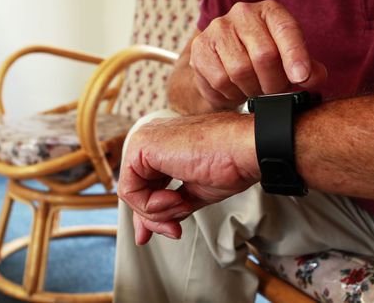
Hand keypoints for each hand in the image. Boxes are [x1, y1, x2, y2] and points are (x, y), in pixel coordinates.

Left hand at [117, 112, 257, 244]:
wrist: (243, 150)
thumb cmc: (228, 165)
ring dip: (158, 212)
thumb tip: (147, 230)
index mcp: (163, 147)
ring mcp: (143, 141)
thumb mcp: (192, 195)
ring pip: (132, 194)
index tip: (170, 231)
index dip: (152, 215)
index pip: (145, 186)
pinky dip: (151, 205)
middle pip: (137, 192)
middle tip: (175, 230)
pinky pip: (130, 190)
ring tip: (183, 204)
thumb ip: (168, 208)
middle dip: (154, 218)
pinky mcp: (140, 147)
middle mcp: (150, 141)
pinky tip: (175, 198)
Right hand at [190, 0, 326, 109]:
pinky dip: (231, 94)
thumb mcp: (289, 59)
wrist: (223, 60)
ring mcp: (218, 29)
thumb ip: (307, 68)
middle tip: (273, 92)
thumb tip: (314, 78)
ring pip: (240, 71)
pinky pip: (220, 81)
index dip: (295, 55)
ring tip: (253, 89)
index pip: (286, 30)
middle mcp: (242, 13)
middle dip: (273, 83)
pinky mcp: (199, 49)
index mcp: (270, 11)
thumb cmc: (262, 59)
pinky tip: (234, 89)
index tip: (301, 77)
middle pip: (264, 56)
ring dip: (251, 90)